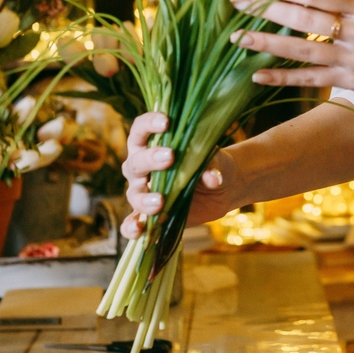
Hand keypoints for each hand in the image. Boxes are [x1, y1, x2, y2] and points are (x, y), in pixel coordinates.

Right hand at [120, 112, 239, 239]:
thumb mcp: (217, 160)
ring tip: (160, 201)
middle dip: (150, 159)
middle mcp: (141, 167)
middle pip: (136, 162)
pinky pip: (133, 222)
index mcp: (151, 144)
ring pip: (134, 194)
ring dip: (144, 198)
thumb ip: (213, 164)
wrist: (222, 188)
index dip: (149, 123)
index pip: (141, 129)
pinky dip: (132, 228)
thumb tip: (213, 178)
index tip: (166, 122)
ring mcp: (143, 192)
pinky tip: (137, 230)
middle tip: (169, 157)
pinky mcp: (149, 215)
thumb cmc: (213, 163)